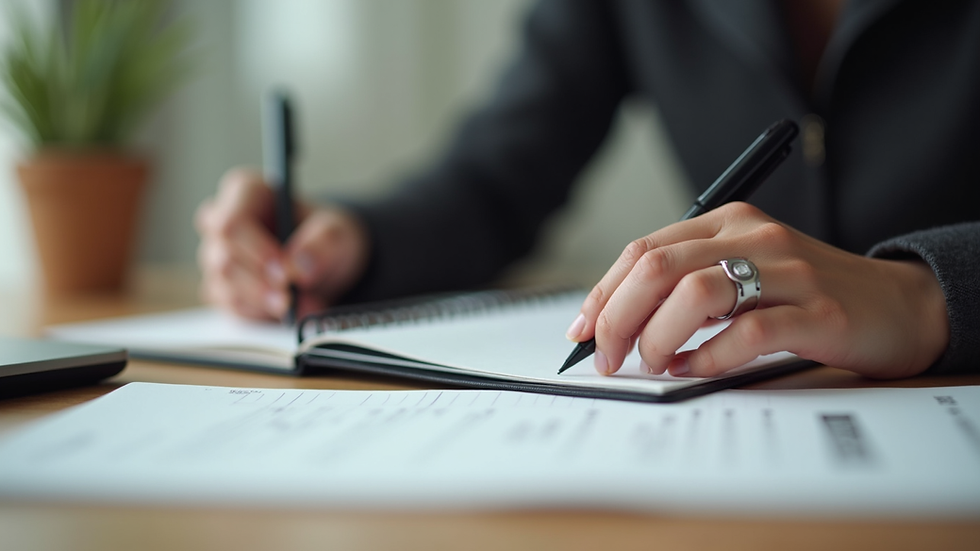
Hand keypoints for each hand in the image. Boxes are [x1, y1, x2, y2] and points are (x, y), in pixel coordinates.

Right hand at [195, 168, 369, 319]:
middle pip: (222, 259)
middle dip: (260, 283)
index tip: (285, 272)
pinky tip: (288, 310)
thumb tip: (298, 269)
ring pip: (223, 287)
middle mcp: (222, 222)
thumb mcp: (337, 232)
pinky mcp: (221, 288)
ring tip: (299, 304)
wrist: (329, 260)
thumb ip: (322, 245)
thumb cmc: (326, 233)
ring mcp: (217, 257)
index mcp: (246, 193)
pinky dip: (261, 315)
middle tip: (292, 296)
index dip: (256, 252)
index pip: (231, 223)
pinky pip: (230, 308)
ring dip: (263, 302)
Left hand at [565, 202, 948, 378]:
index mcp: (727, 222)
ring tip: (655, 363)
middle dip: (617, 317)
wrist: (898, 304)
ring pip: (694, 293)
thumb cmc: (807, 293)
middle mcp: (753, 236)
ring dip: (658, 337)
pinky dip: (707, 358)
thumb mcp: (743, 271)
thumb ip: (687, 283)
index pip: (643, 250)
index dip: (603, 293)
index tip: (582, 330)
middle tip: (608, 357)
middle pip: (656, 267)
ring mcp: (787, 272)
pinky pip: (745, 332)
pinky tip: (695, 370)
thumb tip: (617, 321)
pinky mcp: (817, 312)